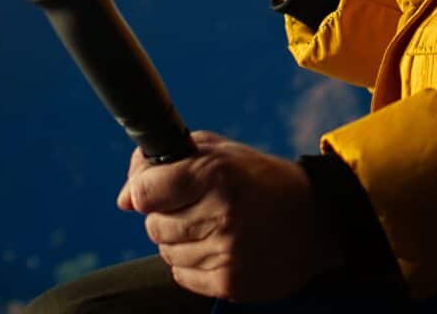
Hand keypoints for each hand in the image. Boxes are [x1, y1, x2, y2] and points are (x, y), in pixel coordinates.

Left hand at [117, 131, 335, 300]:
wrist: (313, 220)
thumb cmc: (258, 178)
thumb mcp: (218, 153)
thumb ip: (165, 163)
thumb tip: (124, 198)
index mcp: (216, 175)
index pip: (145, 191)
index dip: (141, 189)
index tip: (150, 188)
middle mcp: (220, 215)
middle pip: (152, 224)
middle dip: (163, 213)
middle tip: (190, 203)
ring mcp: (226, 253)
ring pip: (165, 251)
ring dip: (177, 239)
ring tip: (207, 224)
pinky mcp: (230, 284)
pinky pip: (181, 276)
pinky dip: (190, 262)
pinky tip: (215, 245)